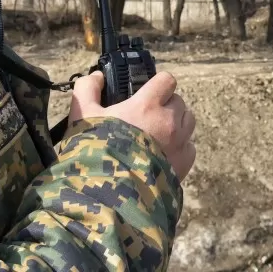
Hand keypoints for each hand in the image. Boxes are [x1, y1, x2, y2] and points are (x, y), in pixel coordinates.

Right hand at [70, 71, 196, 180]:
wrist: (108, 194)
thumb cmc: (95, 151)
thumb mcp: (82, 117)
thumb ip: (87, 90)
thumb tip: (97, 77)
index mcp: (148, 105)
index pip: (167, 80)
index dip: (158, 85)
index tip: (148, 94)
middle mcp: (169, 121)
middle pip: (179, 102)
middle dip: (165, 106)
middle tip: (147, 118)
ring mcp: (179, 143)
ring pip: (188, 122)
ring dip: (177, 124)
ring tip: (157, 135)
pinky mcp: (184, 165)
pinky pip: (190, 148)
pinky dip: (180, 148)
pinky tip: (162, 155)